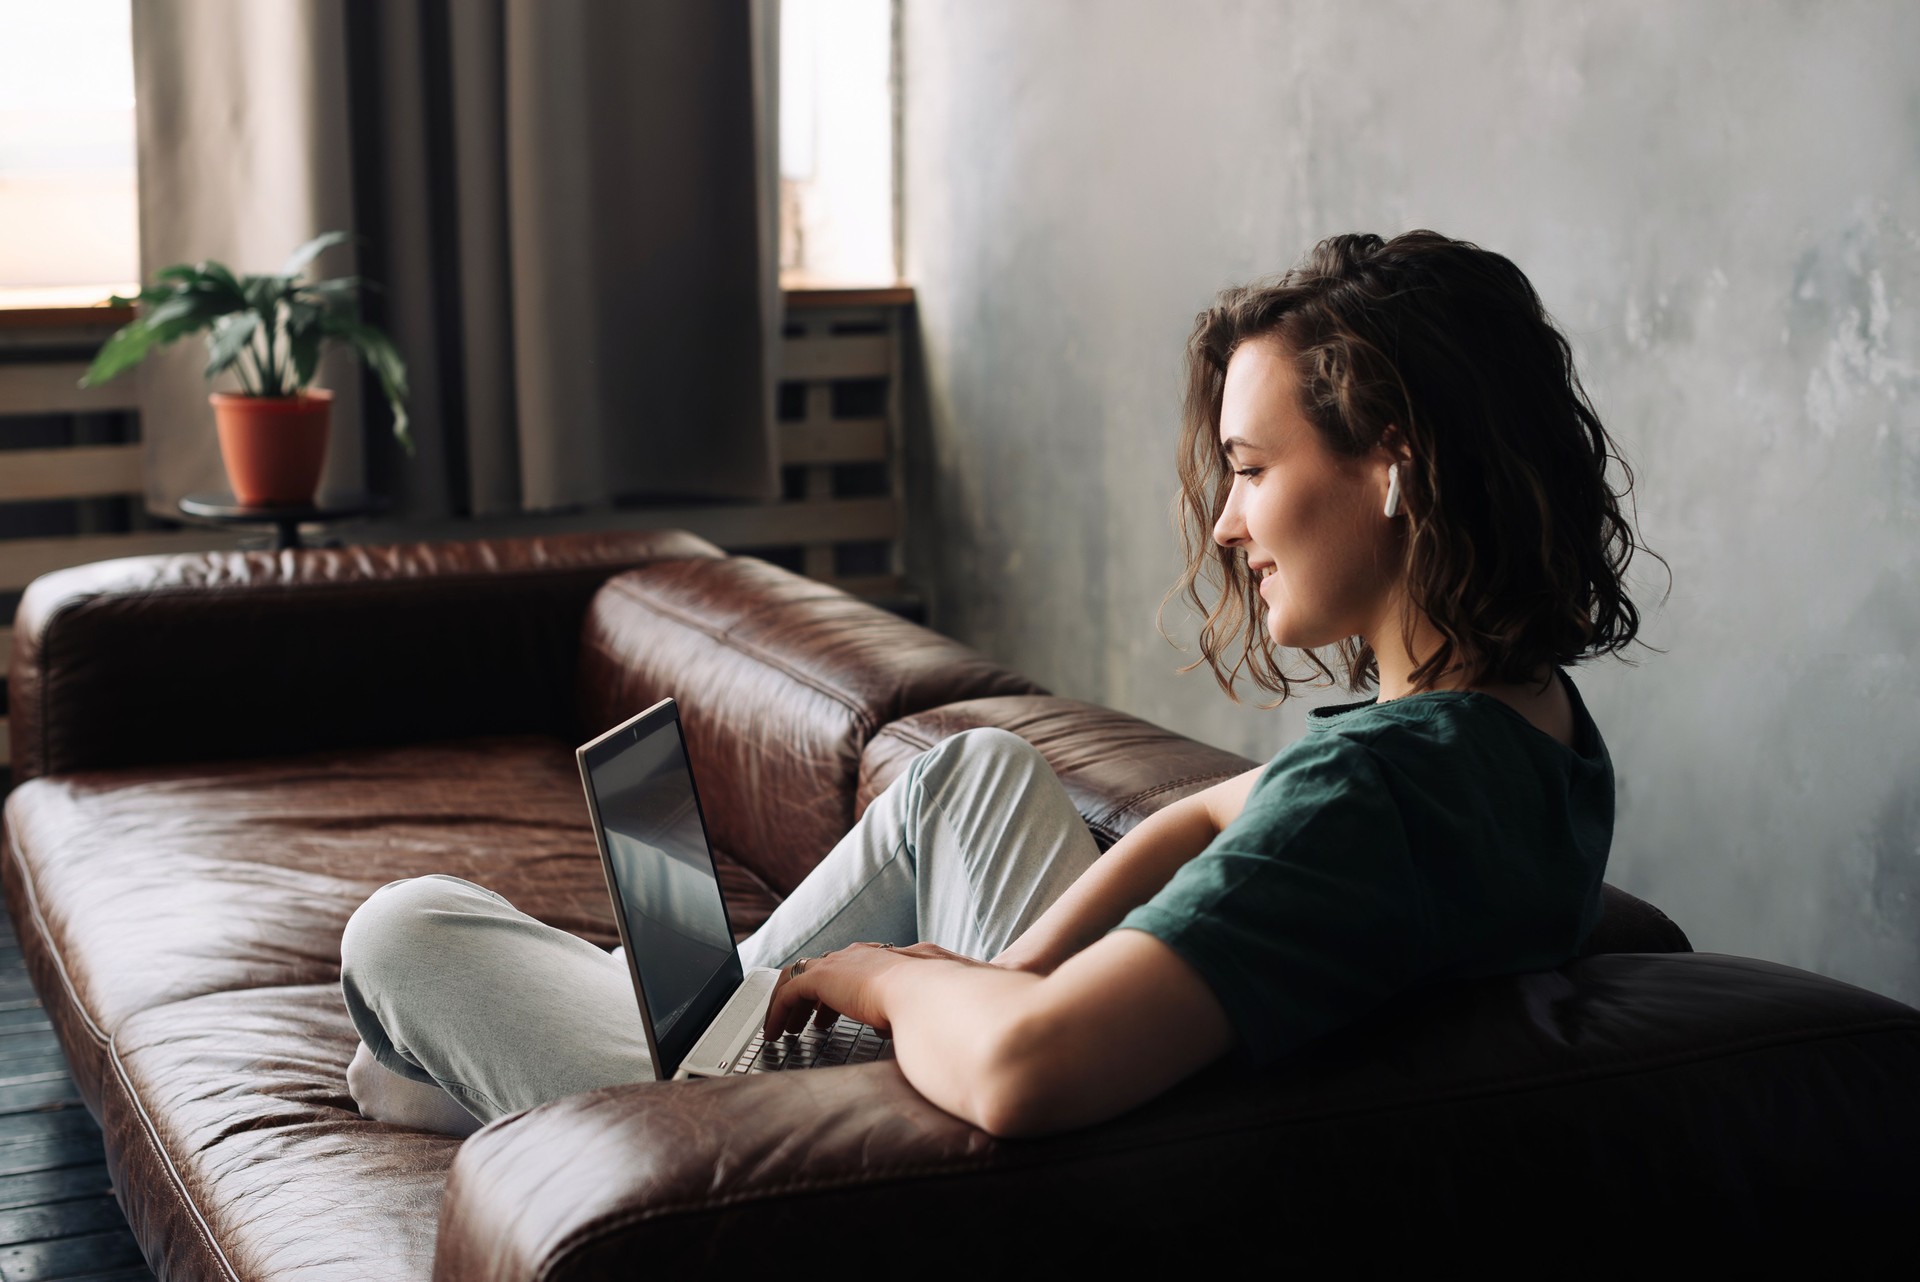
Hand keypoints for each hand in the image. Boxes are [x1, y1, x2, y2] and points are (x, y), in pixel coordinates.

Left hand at [763, 942, 984, 1039]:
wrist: (938, 999)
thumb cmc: (955, 1011)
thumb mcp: (948, 1012)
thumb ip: (936, 1017)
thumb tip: (929, 1034)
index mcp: (905, 960)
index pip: (871, 966)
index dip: (857, 989)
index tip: (851, 1010)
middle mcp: (874, 955)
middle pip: (836, 966)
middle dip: (822, 994)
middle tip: (815, 1021)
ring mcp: (848, 962)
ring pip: (807, 975)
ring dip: (796, 1002)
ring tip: (788, 1028)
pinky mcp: (825, 977)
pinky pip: (790, 991)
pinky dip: (779, 1010)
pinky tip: (775, 1033)